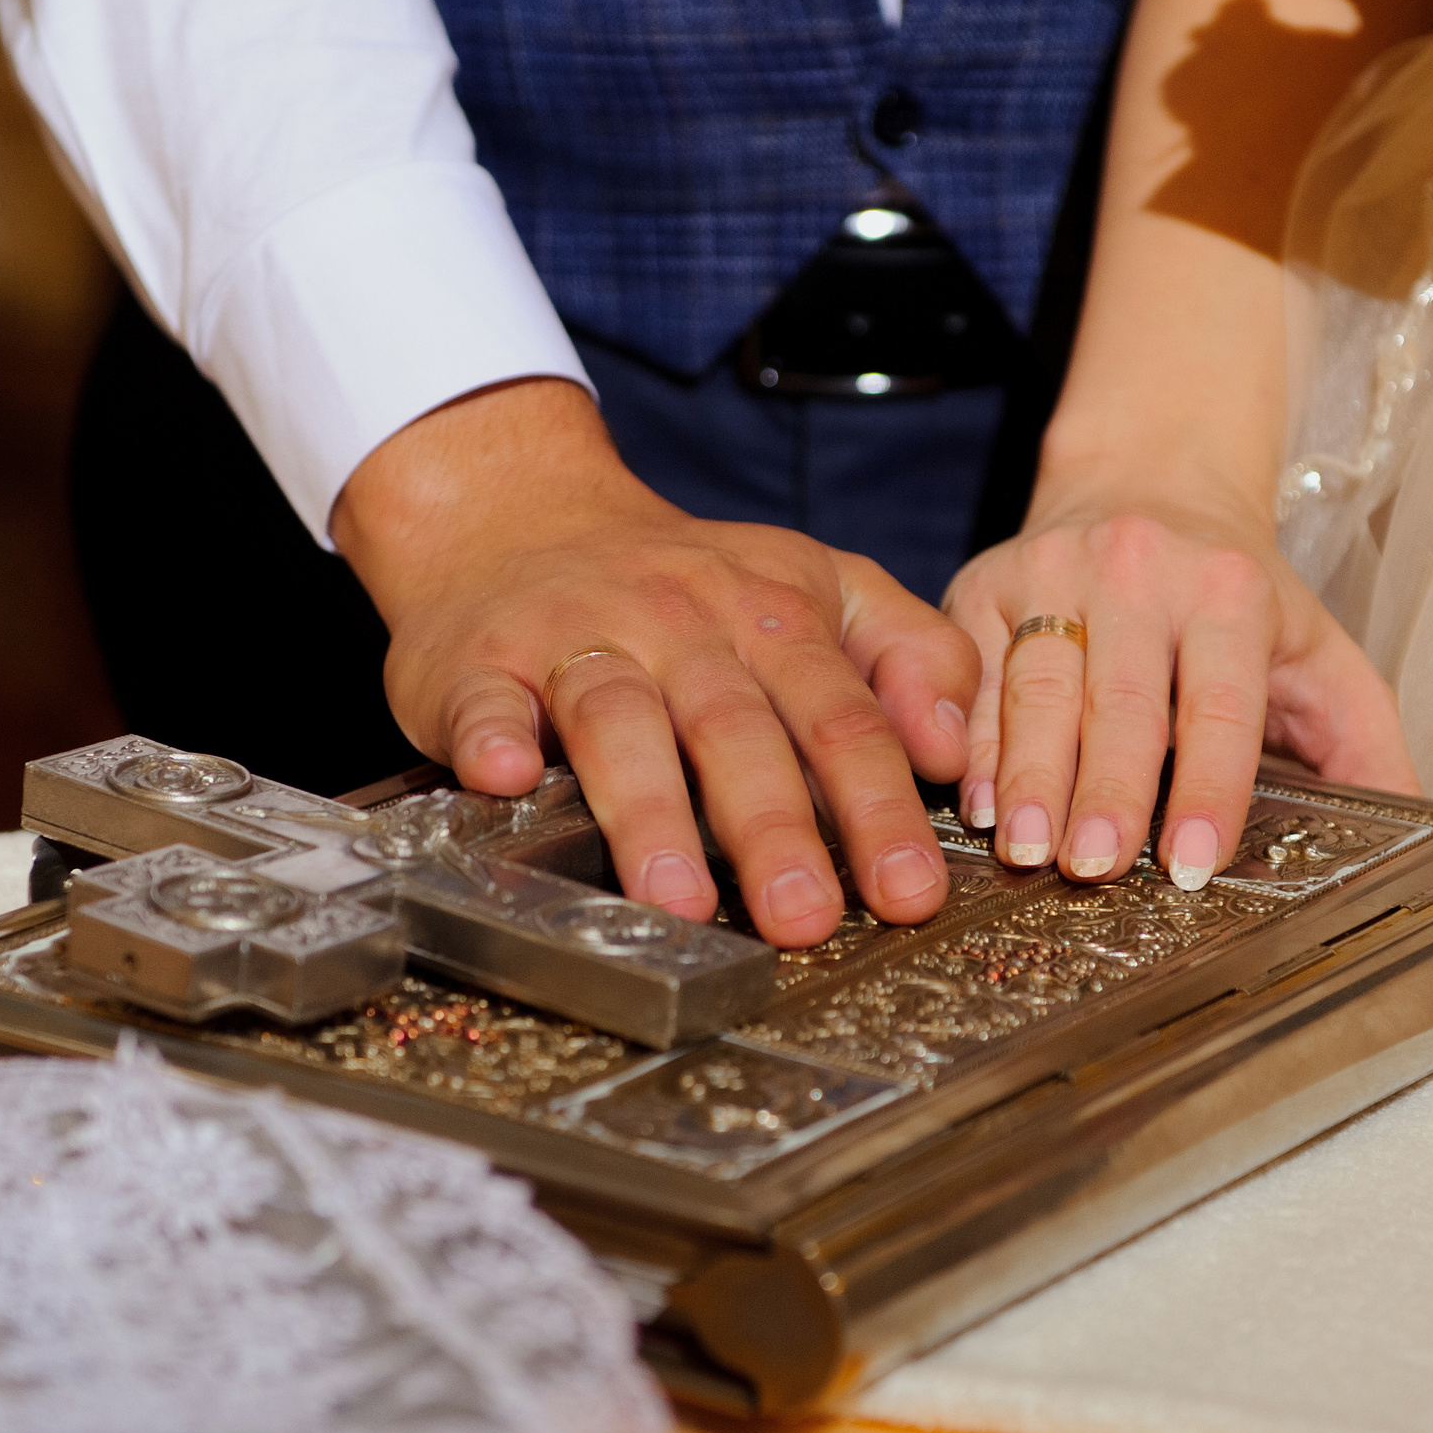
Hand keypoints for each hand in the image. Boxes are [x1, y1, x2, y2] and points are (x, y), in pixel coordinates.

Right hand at [332, 378, 978, 947]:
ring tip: (680, 900)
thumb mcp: (820, 587)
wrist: (518, 512)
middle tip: (803, 920)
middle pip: (734, 729)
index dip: (877, 807)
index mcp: (771, 615)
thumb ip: (910, 655)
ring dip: (649, 812)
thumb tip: (951, 749)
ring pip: (617, 721)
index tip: (909, 894)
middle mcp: (678, 624)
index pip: (839, 717)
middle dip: (774, 828)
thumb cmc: (687, 583)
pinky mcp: (480, 659)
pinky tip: (507, 779)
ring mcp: (576, 638)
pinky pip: (485, 700)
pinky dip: (493, 737)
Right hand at [944, 491, 1415, 892]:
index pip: (1222, 701)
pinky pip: (974, 673)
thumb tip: (1417, 835)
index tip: (1194, 862)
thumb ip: (1365, 740)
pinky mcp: (985, 581)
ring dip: (1032, 775)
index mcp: (1231, 590)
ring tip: (1029, 848)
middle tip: (1095, 867)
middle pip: (1121, 698)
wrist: (1146, 477)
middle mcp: (1139, 570)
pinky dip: (975, 743)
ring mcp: (1053, 571)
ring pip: (1038, 685)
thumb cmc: (1236, 590)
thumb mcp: (1319, 648)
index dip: (1210, 785)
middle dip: (1109, 790)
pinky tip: (981, 801)